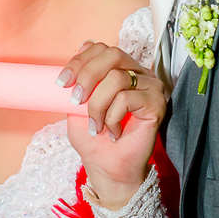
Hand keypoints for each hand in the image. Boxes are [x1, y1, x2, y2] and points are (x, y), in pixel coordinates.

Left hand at [60, 41, 166, 208]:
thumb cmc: (95, 139)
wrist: (108, 168)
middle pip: (112, 54)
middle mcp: (139, 73)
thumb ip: (78, 81)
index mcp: (121, 69)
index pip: (101, 48)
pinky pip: (127, 98)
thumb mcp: (77, 105)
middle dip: (87, 76)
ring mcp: (151, 87)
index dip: (78, 60)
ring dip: (98, 104)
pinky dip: (112, 117)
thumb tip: (75, 56)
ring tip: (96, 126)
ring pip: (117, 78)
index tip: (61, 83)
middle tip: (75, 101)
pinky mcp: (157, 104)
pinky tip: (114, 132)